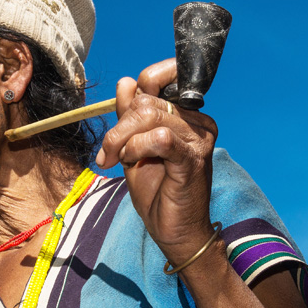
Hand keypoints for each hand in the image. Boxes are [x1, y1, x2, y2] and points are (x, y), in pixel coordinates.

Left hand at [96, 59, 218, 261]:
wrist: (174, 230)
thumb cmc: (156, 190)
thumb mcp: (133, 146)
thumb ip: (129, 114)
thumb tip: (126, 81)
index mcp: (185, 114)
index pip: (161, 78)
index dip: (137, 88)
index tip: (122, 117)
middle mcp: (197, 121)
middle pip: (146, 101)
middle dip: (118, 126)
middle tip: (109, 153)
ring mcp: (198, 139)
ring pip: (149, 117)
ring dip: (123, 140)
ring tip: (120, 160)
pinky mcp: (193, 159)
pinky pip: (159, 138)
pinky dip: (137, 148)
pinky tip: (132, 162)